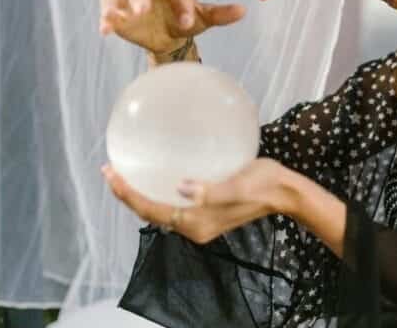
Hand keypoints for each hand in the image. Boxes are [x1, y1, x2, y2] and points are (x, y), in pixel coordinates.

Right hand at [99, 0, 245, 54]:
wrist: (171, 37)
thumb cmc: (187, 20)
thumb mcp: (205, 19)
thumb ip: (221, 14)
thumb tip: (243, 11)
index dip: (179, 0)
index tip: (188, 22)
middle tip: (146, 10)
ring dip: (116, 5)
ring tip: (114, 18)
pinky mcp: (117, 12)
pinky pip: (107, 9)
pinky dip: (105, 18)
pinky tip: (105, 31)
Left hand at [102, 158, 296, 244]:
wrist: (285, 192)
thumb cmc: (265, 184)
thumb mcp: (238, 185)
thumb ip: (210, 191)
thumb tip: (182, 187)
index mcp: (197, 222)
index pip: (152, 210)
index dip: (128, 194)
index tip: (112, 173)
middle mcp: (194, 226)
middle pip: (150, 212)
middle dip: (128, 193)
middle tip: (110, 170)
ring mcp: (200, 221)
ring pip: (159, 209)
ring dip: (140, 193)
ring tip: (125, 172)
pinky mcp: (206, 211)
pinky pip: (172, 204)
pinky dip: (157, 191)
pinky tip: (155, 175)